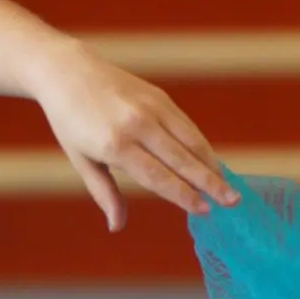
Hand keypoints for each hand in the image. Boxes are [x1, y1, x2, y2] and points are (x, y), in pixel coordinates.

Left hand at [34, 42, 237, 228]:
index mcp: (114, 144)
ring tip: (228, 186)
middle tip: (232, 202)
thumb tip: (116, 226)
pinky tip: (210, 162)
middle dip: (209, 183)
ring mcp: (150, 107)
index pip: (157, 176)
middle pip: (181, 160)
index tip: (203, 210)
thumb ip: (103, 193)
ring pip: (191, 140)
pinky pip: (187, 125)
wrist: (67, 72)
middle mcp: (137, 125)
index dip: (182, 195)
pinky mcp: (159, 96)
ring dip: (212, 165)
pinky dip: (201, 145)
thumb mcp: (80, 159)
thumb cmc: (70, 121)